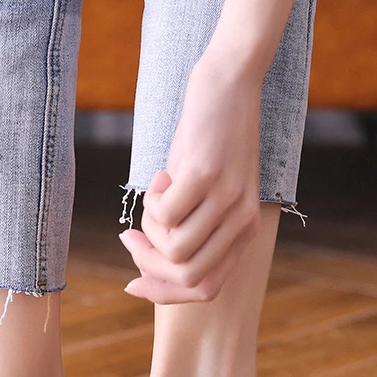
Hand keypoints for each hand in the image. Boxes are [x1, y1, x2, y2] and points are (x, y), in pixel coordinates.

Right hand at [119, 49, 263, 304]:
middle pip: (186, 276)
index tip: (133, 283)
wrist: (230, 84)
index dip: (164, 292)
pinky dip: (152, 200)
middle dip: (148, 263)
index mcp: (244, 232)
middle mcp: (241, 221)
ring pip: (174, 249)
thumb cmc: (209, 141)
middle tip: (132, 236)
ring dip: (151, 227)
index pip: (205, 289)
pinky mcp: (206, 175)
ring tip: (157, 195)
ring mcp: (227, 200)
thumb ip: (189, 230)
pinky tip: (163, 175)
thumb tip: (146, 265)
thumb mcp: (205, 194)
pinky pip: (166, 214)